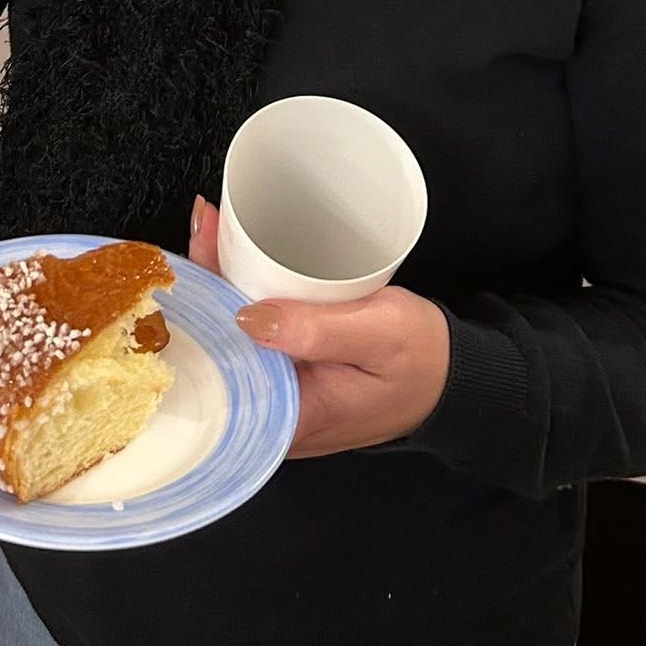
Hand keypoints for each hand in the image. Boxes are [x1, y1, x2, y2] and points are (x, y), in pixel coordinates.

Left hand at [189, 198, 448, 458]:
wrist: (451, 378)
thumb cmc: (424, 359)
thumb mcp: (382, 334)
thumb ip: (319, 331)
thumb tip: (250, 319)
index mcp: (291, 419)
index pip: (224, 373)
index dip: (202, 319)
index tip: (194, 269)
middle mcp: (274, 414)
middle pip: (219, 350)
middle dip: (204, 290)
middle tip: (203, 226)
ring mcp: (279, 394)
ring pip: (232, 337)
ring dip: (220, 285)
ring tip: (211, 229)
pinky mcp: (287, 371)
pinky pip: (253, 333)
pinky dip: (242, 293)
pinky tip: (232, 258)